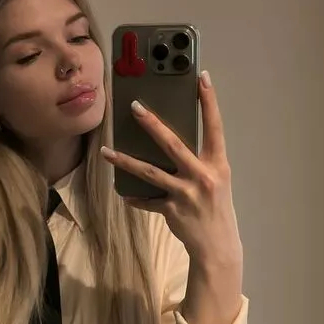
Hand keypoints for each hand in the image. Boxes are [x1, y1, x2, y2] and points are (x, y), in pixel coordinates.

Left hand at [100, 71, 241, 266]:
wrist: (218, 246)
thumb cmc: (216, 208)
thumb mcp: (216, 180)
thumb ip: (199, 160)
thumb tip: (170, 141)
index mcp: (217, 164)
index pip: (214, 127)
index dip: (209, 102)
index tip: (202, 78)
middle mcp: (202, 176)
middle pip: (172, 144)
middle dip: (152, 124)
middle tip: (134, 106)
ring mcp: (185, 193)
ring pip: (149, 172)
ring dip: (124, 161)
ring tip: (106, 151)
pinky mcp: (171, 210)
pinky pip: (147, 200)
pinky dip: (135, 198)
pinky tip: (124, 194)